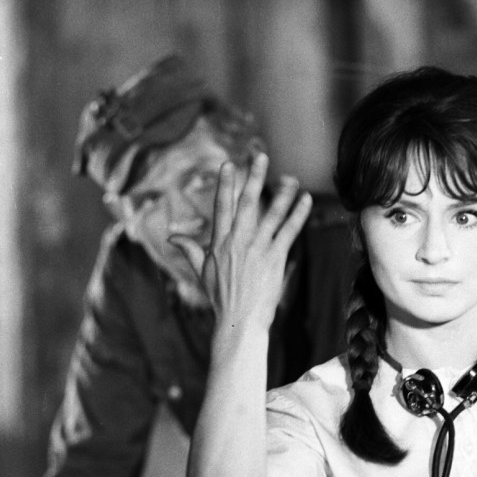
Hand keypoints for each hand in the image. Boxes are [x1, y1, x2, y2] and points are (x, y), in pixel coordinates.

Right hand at [169, 152, 311, 330]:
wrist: (238, 320)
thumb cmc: (221, 298)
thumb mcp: (202, 272)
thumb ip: (190, 250)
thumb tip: (170, 237)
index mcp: (219, 242)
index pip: (222, 207)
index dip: (226, 184)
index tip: (228, 165)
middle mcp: (238, 241)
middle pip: (247, 202)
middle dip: (254, 177)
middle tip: (261, 156)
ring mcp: (257, 248)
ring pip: (272, 214)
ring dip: (283, 193)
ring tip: (291, 177)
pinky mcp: (275, 257)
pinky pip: (289, 231)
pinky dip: (298, 214)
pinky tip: (306, 200)